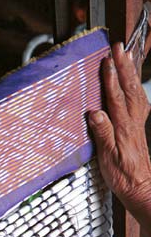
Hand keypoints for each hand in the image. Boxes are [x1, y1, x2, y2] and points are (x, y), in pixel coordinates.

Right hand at [89, 42, 150, 226]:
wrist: (141, 188)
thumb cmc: (123, 176)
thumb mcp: (108, 158)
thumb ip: (103, 134)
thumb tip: (95, 113)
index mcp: (124, 128)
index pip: (116, 99)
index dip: (111, 80)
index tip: (107, 62)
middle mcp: (133, 123)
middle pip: (129, 89)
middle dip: (124, 67)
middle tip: (119, 48)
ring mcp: (137, 123)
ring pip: (136, 92)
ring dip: (131, 73)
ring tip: (126, 56)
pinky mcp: (138, 127)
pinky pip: (139, 101)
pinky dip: (135, 87)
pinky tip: (133, 82)